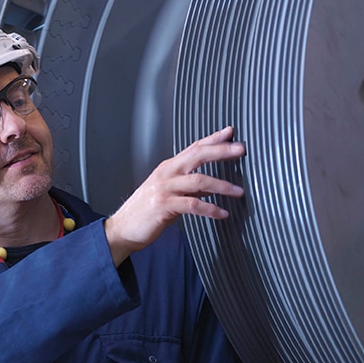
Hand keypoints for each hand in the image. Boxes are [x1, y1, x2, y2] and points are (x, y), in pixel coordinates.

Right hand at [104, 126, 245, 264]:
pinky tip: (222, 213)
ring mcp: (164, 189)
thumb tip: (209, 186)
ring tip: (238, 191)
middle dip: (220, 151)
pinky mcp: (163, 206)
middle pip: (196, 156)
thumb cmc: (145, 212)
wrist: (122, 229)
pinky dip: (210, 209)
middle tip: (241, 150)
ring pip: (198, 180)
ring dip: (221, 185)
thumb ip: (186, 187)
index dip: (212, 139)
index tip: (230, 133)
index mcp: (167, 169)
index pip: (193, 148)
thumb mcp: (167, 193)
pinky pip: (193, 205)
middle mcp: (166, 175)